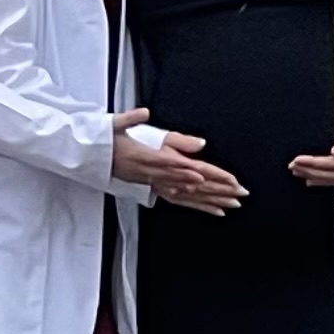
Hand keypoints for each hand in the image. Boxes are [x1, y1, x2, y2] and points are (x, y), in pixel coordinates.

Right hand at [109, 108, 246, 212]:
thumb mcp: (121, 126)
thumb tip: (173, 128)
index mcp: (154, 158)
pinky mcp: (155, 189)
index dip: (207, 174)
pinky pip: (181, 201)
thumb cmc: (109, 141)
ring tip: (234, 205)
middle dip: (219, 189)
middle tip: (241, 193)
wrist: (92, 159)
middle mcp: (157, 174)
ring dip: (213, 201)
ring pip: (190, 195)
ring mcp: (156, 184)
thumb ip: (141, 122)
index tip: (225, 179)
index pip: (187, 166)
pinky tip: (215, 211)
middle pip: (194, 184)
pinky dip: (199, 206)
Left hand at [289, 123, 333, 221]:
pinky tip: (314, 181)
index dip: (310, 163)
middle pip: (326, 174)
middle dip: (307, 170)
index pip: (327, 164)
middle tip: (292, 167)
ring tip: (299, 173)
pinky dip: (324, 180)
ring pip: (331, 179)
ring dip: (313, 175)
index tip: (296, 161)